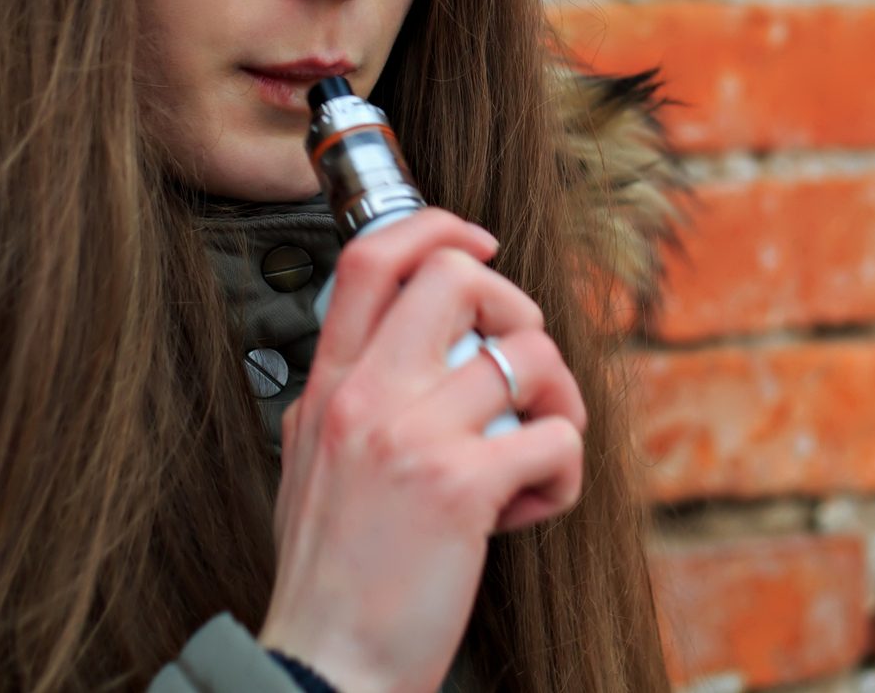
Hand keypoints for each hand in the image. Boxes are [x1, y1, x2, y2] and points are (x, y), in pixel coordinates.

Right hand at [256, 208, 587, 692]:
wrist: (324, 666)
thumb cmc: (329, 575)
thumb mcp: (310, 461)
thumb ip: (347, 397)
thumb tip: (400, 350)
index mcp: (331, 386)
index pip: (372, 257)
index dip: (438, 226)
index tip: (479, 245)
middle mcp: (366, 395)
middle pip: (459, 277)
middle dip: (516, 307)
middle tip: (521, 366)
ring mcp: (412, 436)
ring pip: (528, 354)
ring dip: (558, 400)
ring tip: (536, 451)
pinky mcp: (461, 487)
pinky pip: (554, 437)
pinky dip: (564, 472)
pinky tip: (529, 509)